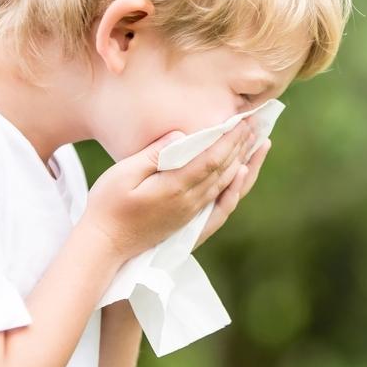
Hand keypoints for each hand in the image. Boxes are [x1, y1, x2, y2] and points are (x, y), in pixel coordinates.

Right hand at [80, 120, 257, 259]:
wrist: (106, 246)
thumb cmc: (108, 206)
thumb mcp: (122, 174)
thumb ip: (153, 155)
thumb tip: (181, 134)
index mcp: (175, 188)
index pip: (212, 160)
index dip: (230, 140)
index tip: (243, 121)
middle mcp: (191, 203)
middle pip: (225, 171)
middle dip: (242, 146)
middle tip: (257, 124)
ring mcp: (194, 216)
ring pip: (228, 186)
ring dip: (247, 163)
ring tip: (261, 144)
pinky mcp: (192, 225)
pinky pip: (223, 206)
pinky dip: (236, 189)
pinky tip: (242, 176)